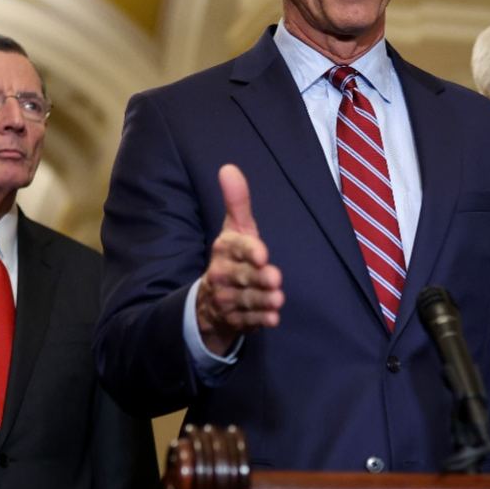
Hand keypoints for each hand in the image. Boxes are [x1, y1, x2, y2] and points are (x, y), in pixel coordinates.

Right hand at [197, 164, 283, 355]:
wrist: (211, 298)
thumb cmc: (232, 256)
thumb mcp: (235, 229)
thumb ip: (236, 202)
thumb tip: (229, 168)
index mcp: (224, 249)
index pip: (236, 248)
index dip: (249, 252)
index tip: (263, 254)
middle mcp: (222, 275)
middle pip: (242, 276)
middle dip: (258, 278)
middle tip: (275, 279)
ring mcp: (227, 299)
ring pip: (246, 300)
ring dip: (262, 300)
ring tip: (277, 299)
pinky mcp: (235, 319)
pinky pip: (247, 321)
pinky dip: (259, 320)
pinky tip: (272, 319)